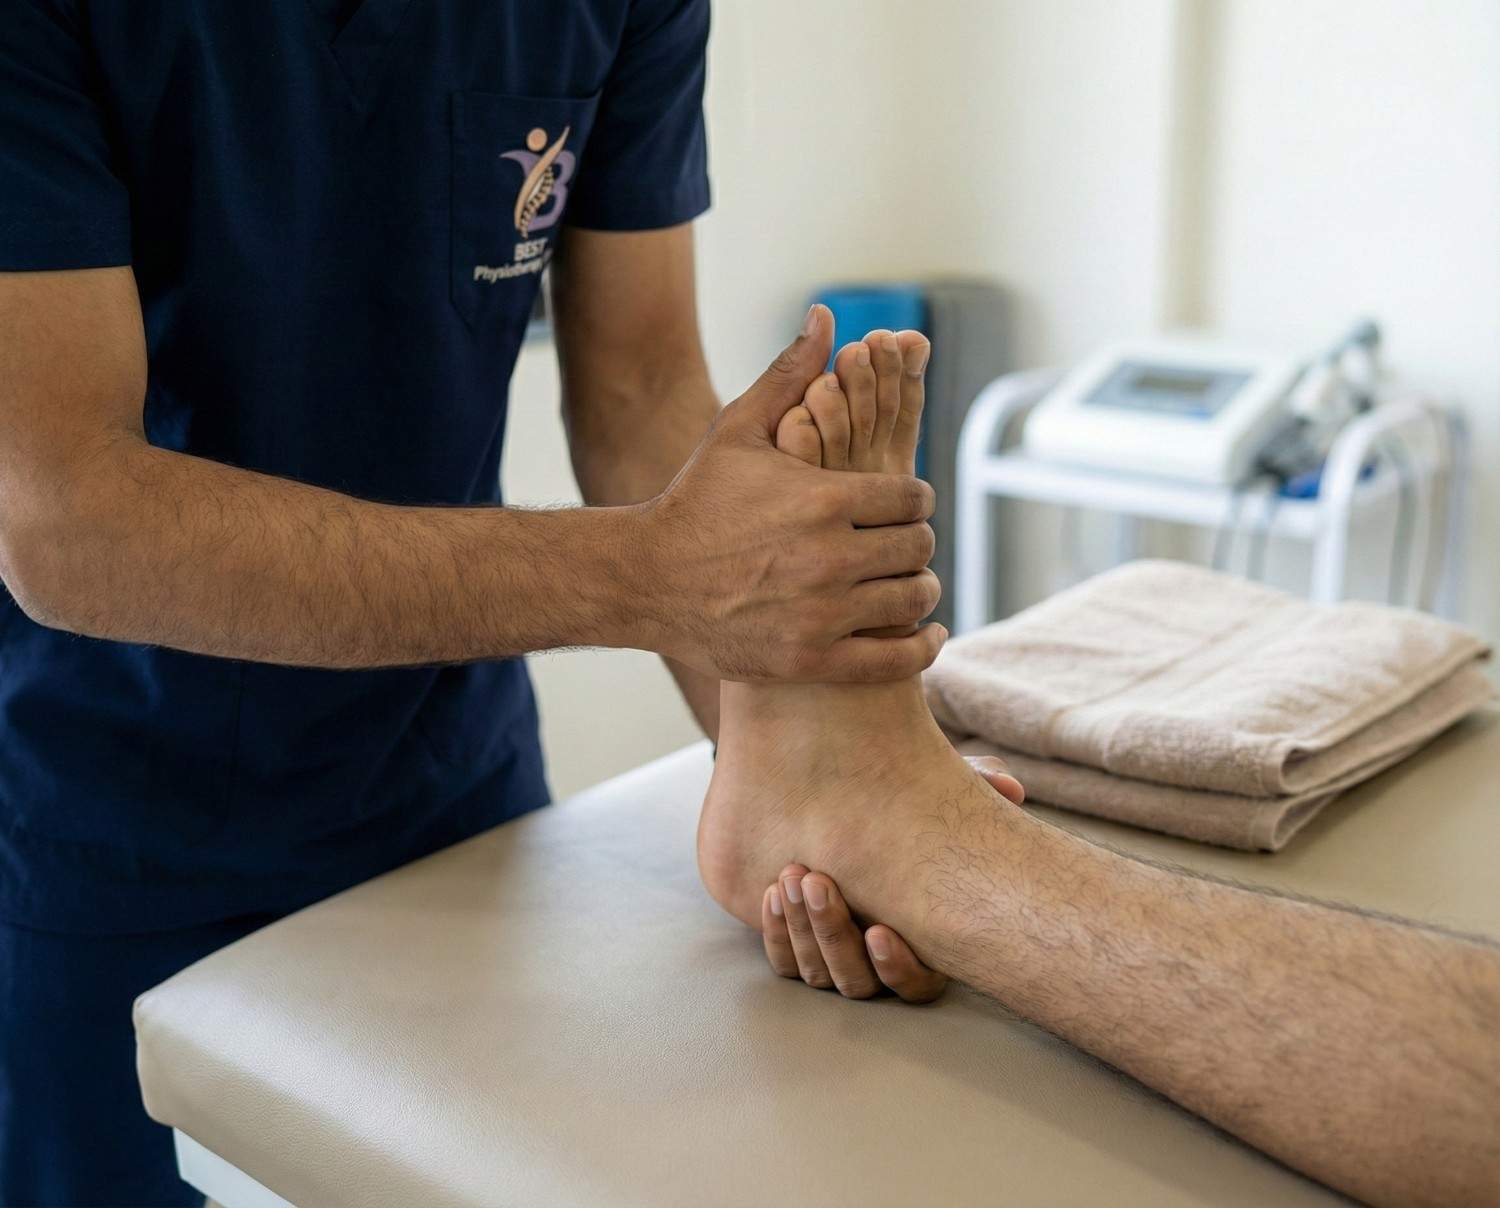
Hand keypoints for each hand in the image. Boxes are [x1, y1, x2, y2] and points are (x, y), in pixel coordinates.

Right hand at [630, 306, 943, 683]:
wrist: (646, 580)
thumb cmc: (696, 501)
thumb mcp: (738, 430)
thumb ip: (791, 375)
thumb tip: (828, 316)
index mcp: (824, 497)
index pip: (912, 497)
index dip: (913, 499)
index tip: (901, 506)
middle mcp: (829, 557)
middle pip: (918, 548)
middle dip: (913, 543)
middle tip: (900, 546)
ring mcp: (822, 613)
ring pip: (912, 600)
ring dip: (917, 591)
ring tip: (906, 586)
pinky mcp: (812, 660)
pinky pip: (894, 660)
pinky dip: (920, 648)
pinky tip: (925, 636)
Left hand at [761, 757, 1024, 999]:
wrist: (835, 796)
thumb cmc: (903, 802)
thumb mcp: (936, 789)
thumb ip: (975, 784)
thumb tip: (1010, 787)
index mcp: (925, 943)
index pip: (918, 985)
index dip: (899, 968)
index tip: (880, 931)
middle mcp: (878, 960)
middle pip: (858, 982)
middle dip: (834, 935)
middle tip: (816, 881)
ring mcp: (835, 955)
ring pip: (817, 973)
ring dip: (802, 931)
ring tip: (789, 878)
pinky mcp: (796, 942)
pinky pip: (783, 960)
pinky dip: (777, 934)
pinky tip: (770, 893)